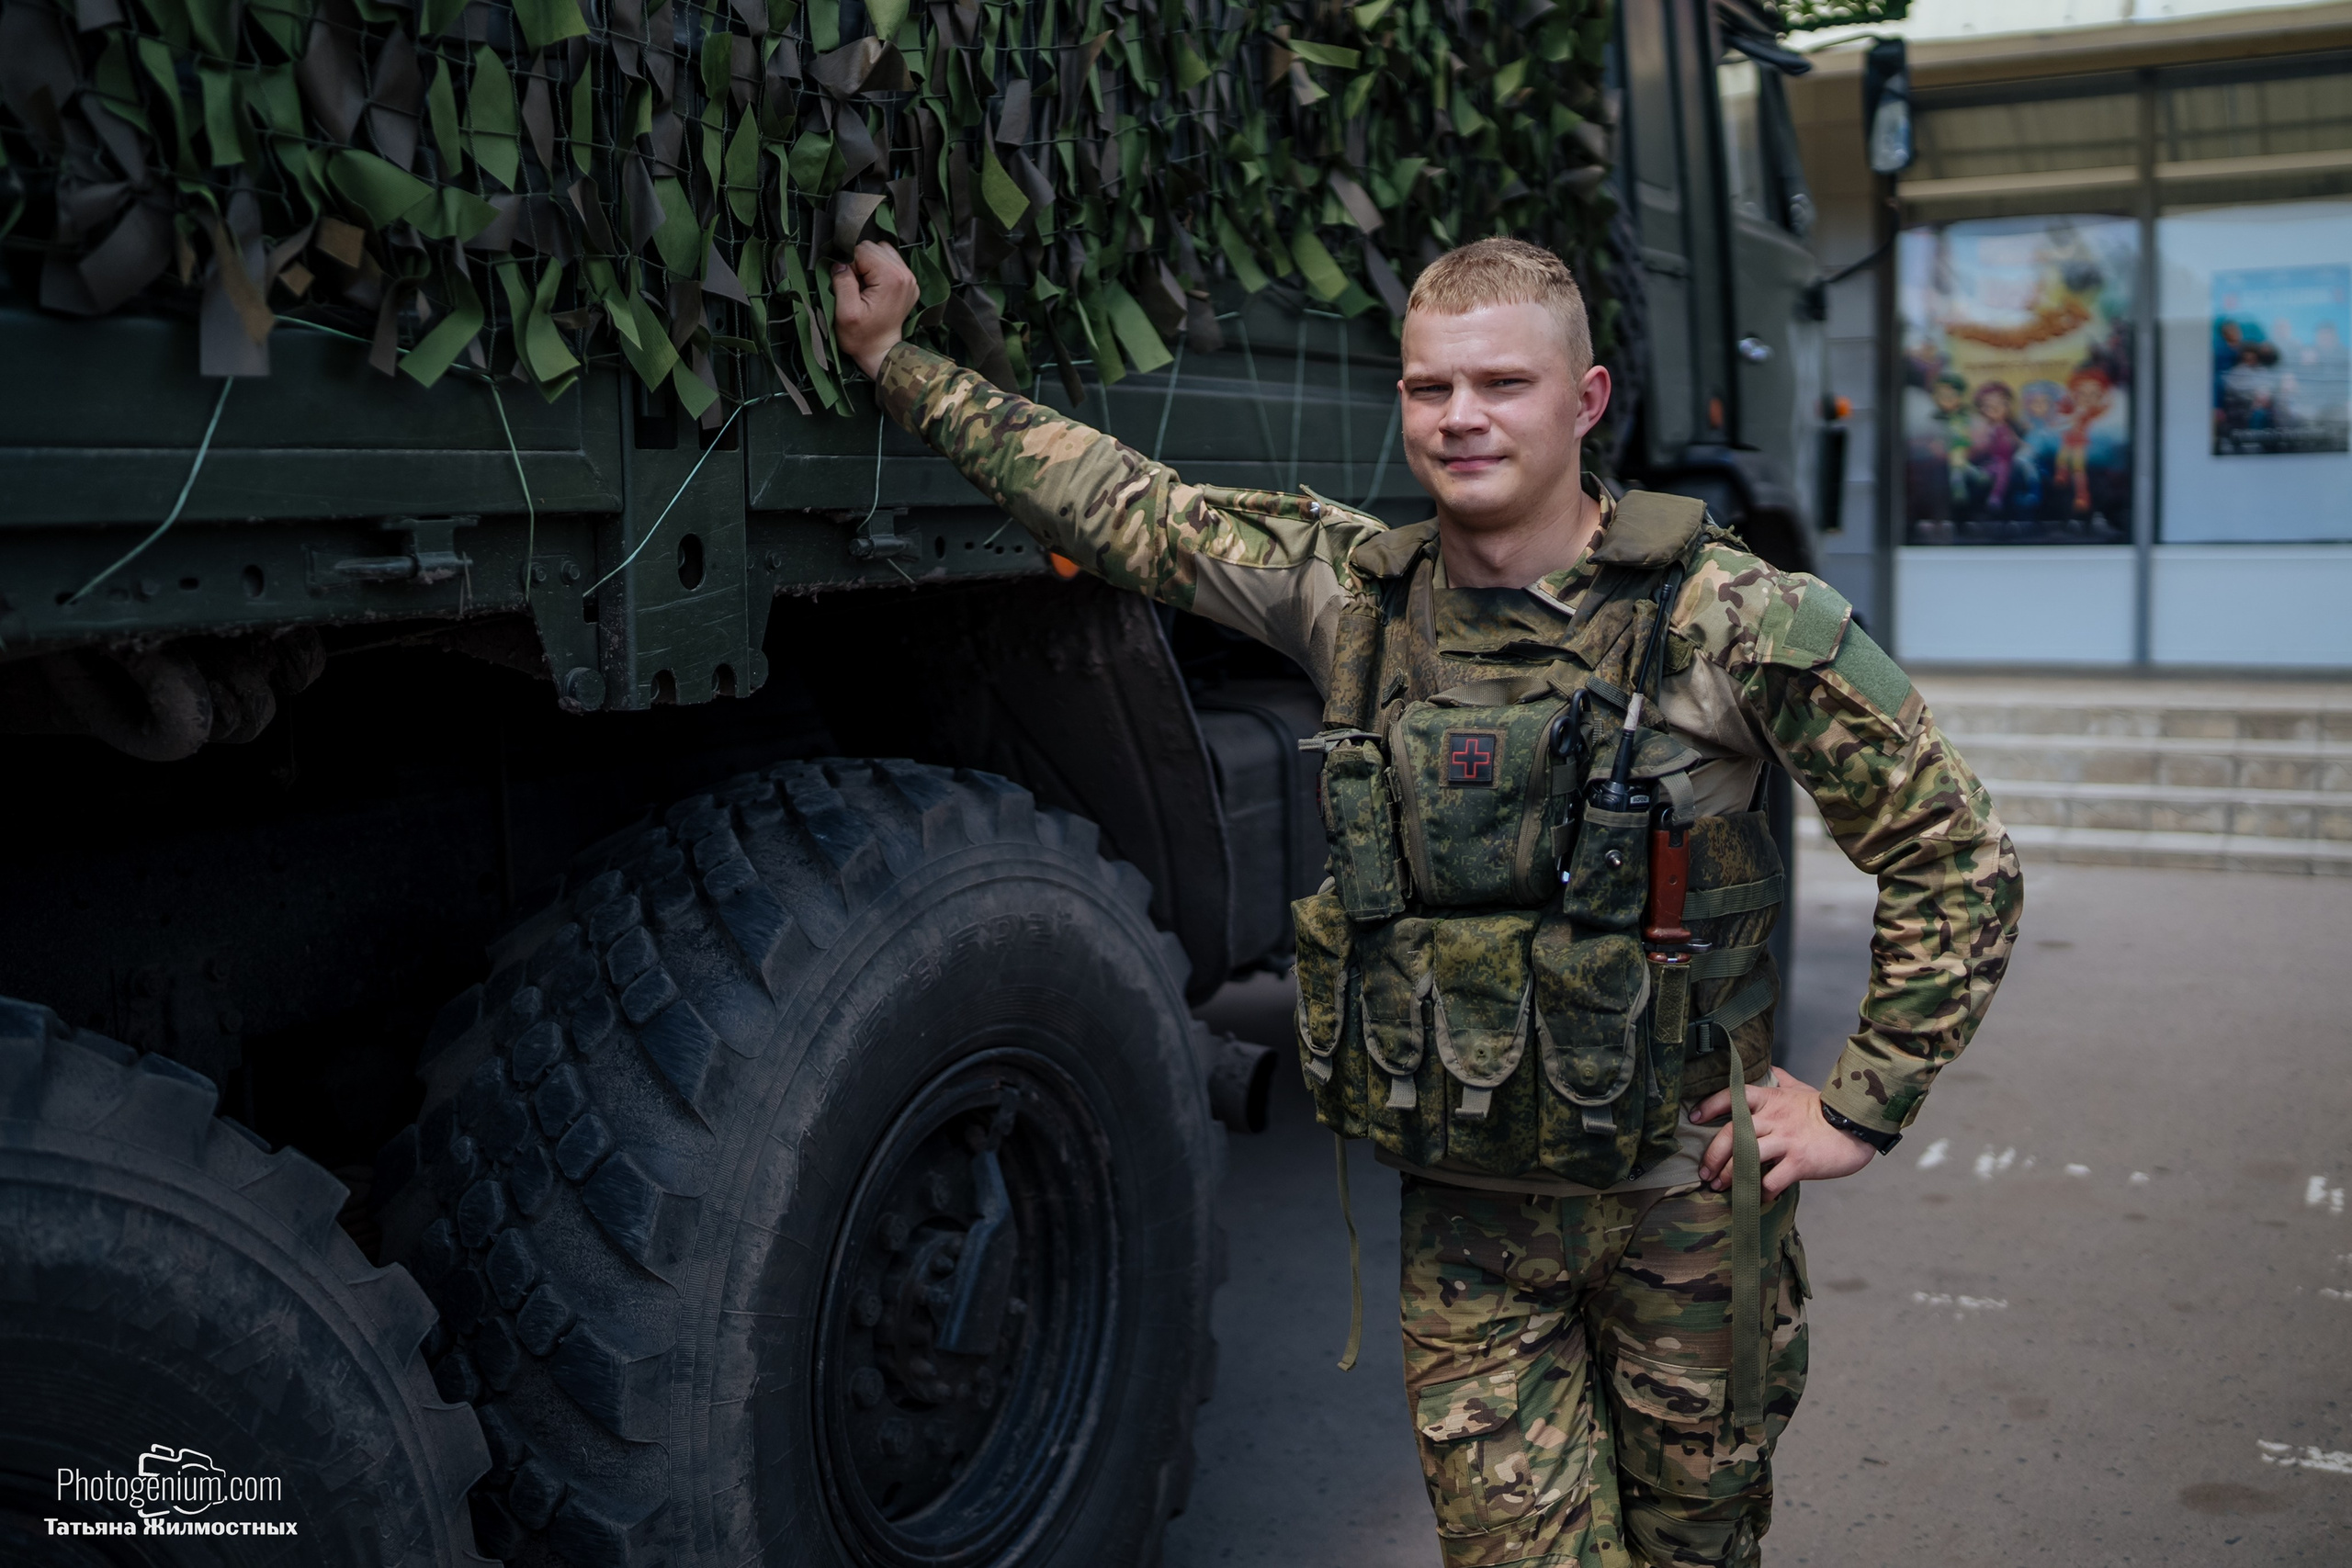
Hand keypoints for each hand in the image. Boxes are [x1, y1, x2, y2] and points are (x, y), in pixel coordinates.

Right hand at [831, 240, 920, 380]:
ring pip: (882, 251)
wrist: (879, 352)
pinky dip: (878, 269)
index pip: (863, 249)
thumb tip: (840, 263)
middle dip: (860, 263)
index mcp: (892, 278)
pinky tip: (874, 287)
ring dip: (869, 264)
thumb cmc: (861, 337)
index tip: (851, 286)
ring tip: (865, 287)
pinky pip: (890, 261)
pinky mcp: (908, 283)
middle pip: (874, 247)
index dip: (850, 265)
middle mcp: (905, 274)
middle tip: (857, 288)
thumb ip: (842, 282)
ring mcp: (910, 278)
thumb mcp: (845, 312)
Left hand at [1691, 1069, 1876, 1198]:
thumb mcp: (1800, 1089)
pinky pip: (1771, 1181)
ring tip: (1721, 1187)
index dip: (1710, 1105)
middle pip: (1732, 1134)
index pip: (1733, 1096)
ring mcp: (1786, 1141)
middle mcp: (1774, 1119)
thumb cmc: (1826, 1110)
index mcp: (1771, 1099)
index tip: (1695, 1118)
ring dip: (1730, 1176)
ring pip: (1746, 1158)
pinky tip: (1758, 1198)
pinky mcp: (1799, 1162)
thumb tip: (1768, 1068)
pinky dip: (1760, 1192)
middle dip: (1713, 1155)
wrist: (1858, 1127)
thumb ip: (1781, 1079)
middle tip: (1704, 1172)